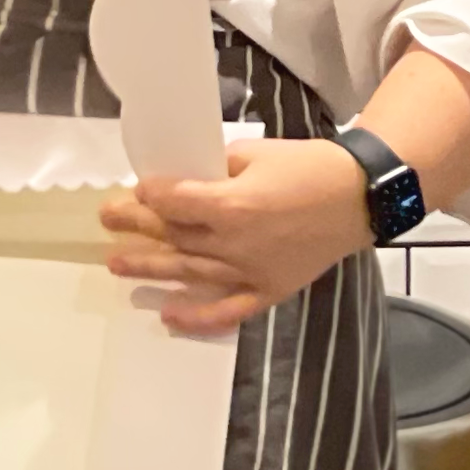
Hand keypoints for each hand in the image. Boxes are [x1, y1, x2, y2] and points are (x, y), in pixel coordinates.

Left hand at [99, 137, 372, 337]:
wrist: (362, 197)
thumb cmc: (307, 166)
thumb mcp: (253, 153)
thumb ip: (213, 167)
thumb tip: (181, 177)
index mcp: (231, 205)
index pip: (172, 202)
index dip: (150, 194)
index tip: (137, 189)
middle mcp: (235, 244)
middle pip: (174, 236)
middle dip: (136, 227)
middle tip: (107, 221)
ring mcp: (252, 271)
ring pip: (190, 272)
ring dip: (151, 269)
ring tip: (117, 264)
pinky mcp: (271, 289)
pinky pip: (230, 309)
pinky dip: (199, 317)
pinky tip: (169, 316)